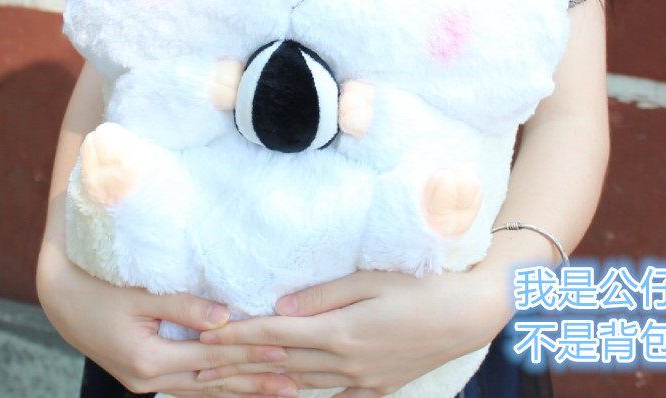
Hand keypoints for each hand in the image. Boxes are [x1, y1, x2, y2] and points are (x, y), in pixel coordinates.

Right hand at [36, 241, 298, 396]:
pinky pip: (190, 387)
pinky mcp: (146, 377)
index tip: (285, 348)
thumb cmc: (100, 289)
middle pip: (214, 381)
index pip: (213, 357)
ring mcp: (147, 383)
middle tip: (296, 381)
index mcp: (150, 359)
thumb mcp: (140, 295)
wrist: (61, 301)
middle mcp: (150, 379)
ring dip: (242, 389)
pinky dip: (218, 388)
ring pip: (205, 390)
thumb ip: (184, 307)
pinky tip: (238, 389)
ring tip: (278, 390)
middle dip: (256, 380)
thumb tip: (226, 319)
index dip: (251, 352)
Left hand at [196, 267, 507, 396]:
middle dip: (236, 366)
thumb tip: (279, 306)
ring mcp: (361, 380)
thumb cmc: (421, 287)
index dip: (237, 336)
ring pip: (298, 385)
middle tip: (197, 370)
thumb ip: (323, 295)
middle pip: (279, 364)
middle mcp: (345, 362)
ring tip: (226, 385)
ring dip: (259, 383)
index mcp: (341, 332)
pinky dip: (300, 394)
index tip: (205, 338)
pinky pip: (329, 395)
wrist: (468, 316)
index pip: (275, 334)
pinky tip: (284, 394)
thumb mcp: (372, 280)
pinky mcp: (376, 386)